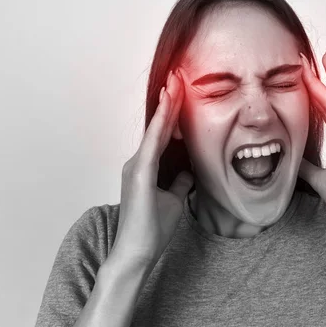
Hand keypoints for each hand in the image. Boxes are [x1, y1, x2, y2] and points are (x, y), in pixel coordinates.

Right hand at [112, 69, 193, 266]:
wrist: (138, 252)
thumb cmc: (153, 228)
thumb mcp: (174, 199)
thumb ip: (180, 182)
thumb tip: (189, 171)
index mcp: (147, 166)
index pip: (165, 133)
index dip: (174, 111)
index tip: (183, 89)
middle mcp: (138, 161)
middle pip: (160, 126)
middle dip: (171, 100)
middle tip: (180, 74)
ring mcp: (136, 166)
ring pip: (156, 129)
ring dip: (167, 105)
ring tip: (176, 81)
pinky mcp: (139, 173)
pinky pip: (154, 143)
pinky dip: (162, 123)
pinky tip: (169, 105)